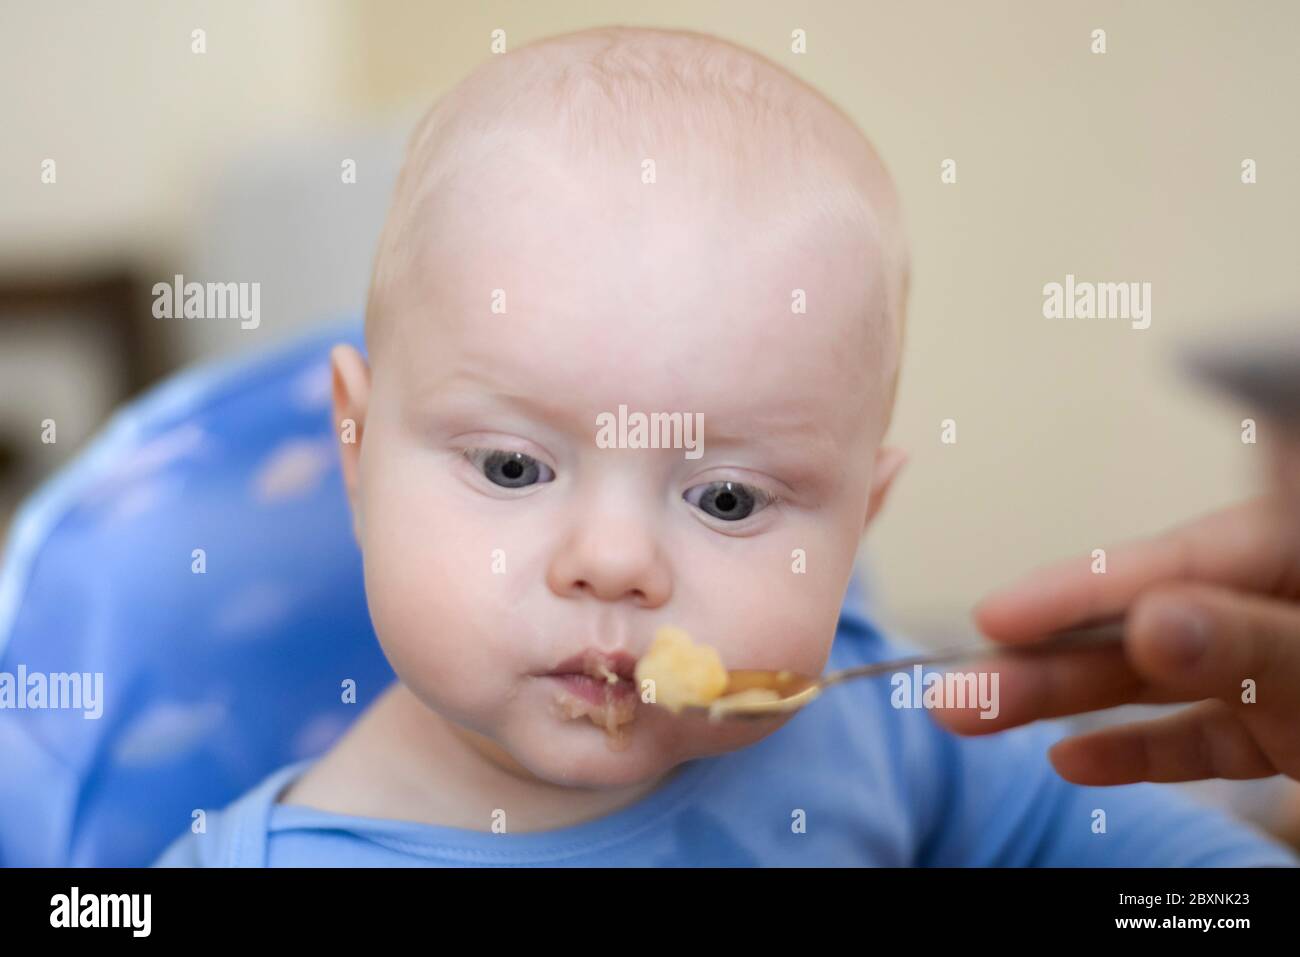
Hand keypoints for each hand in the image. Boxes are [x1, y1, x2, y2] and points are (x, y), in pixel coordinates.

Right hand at [932, 494, 1299, 784]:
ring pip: (1159, 679)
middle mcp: (1276, 602)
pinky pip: (1203, 736)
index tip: (994, 616)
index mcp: (1296, 549)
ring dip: (1066, 701)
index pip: (1175, 563)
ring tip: (972, 713)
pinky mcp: (1285, 731)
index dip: (1078, 591)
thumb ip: (1249, 642)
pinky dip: (1142, 749)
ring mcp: (1279, 669)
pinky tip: (1071, 759)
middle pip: (1144, 623)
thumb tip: (1149, 621)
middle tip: (955, 686)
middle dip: (1045, 657)